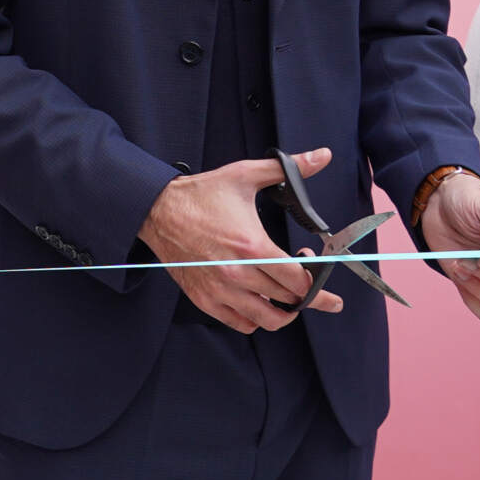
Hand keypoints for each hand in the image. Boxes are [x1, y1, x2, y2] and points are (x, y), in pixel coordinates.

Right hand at [138, 149, 345, 332]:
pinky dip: (257, 318)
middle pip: (289, 301)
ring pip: (268, 319)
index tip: (313, 263)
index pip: (299, 280)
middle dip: (308, 294)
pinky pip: (241, 323)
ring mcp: (220, 290)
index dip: (315, 276)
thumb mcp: (245, 175)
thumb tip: (322, 156)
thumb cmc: (200, 195)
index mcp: (251, 246)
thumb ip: (289, 168)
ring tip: (289, 300)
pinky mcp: (205, 299)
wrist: (157, 211)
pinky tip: (260, 301)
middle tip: (308, 281)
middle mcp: (237, 273)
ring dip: (285, 311)